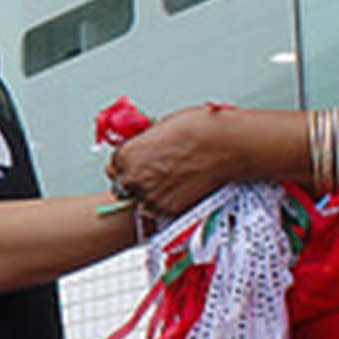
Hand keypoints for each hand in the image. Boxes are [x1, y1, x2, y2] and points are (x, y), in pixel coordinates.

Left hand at [105, 105, 241, 219]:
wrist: (224, 144)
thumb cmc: (197, 130)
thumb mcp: (159, 129)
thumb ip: (143, 145)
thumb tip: (143, 151)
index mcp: (126, 155)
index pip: (114, 167)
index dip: (128, 165)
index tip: (139, 165)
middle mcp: (133, 178)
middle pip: (124, 187)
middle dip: (136, 181)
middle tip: (156, 175)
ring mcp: (150, 196)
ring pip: (142, 200)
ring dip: (152, 194)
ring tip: (173, 180)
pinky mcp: (168, 209)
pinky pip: (161, 209)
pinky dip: (168, 202)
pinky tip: (182, 188)